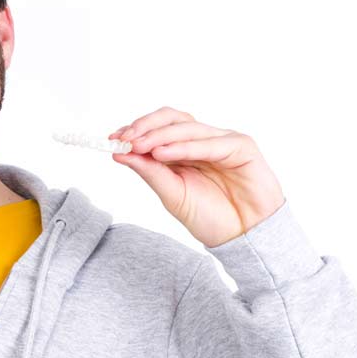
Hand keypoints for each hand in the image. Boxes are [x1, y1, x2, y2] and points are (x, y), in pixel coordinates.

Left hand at [109, 106, 285, 247]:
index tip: (112, 138)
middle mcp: (202, 141)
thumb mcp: (172, 195)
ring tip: (139, 146)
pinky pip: (211, 143)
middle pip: (171, 119)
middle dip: (145, 126)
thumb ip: (149, 172)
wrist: (243, 238)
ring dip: (160, 135)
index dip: (135, 130)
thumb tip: (120, 153)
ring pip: (188, 127)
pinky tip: (163, 153)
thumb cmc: (211, 218)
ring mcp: (222, 141)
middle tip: (125, 138)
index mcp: (184, 150)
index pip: (157, 128)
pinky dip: (185, 147)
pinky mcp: (242, 148)